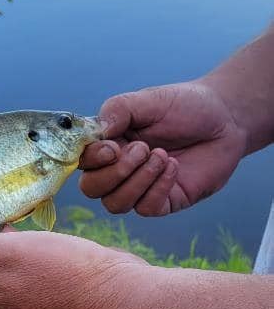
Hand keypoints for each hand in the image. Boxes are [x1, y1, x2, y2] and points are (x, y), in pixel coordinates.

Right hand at [80, 79, 246, 215]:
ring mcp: (140, 188)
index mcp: (109, 143)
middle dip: (115, 173)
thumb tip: (97, 132)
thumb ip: (118, 110)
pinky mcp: (163, 201)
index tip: (113, 146)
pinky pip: (146, 208)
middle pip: (92, 189)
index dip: (92, 159)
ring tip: (162, 155)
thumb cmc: (184, 106)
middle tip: (144, 148)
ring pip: (116, 204)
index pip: (82, 162)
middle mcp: (119, 168)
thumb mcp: (148, 100)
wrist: (225, 119)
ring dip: (138, 180)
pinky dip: (158, 187)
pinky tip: (174, 167)